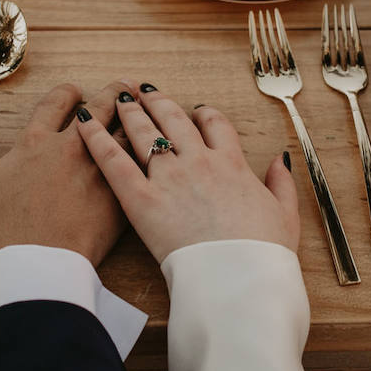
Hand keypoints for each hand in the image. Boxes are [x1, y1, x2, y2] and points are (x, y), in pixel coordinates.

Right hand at [0, 80, 134, 267]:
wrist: (36, 267)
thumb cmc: (1, 230)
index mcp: (36, 143)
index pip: (56, 103)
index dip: (67, 93)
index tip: (74, 91)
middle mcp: (71, 149)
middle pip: (99, 109)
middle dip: (112, 94)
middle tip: (123, 88)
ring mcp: (99, 172)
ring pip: (124, 132)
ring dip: (134, 118)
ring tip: (143, 110)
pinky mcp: (119, 197)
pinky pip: (139, 167)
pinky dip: (146, 155)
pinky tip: (153, 152)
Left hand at [76, 83, 298, 261]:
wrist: (239, 278)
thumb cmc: (263, 254)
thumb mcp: (285, 215)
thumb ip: (281, 183)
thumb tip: (279, 159)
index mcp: (232, 164)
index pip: (215, 125)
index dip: (204, 114)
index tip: (196, 111)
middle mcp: (198, 162)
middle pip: (174, 121)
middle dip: (158, 103)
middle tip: (144, 92)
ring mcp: (169, 179)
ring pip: (144, 133)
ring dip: (129, 112)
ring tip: (117, 98)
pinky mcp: (141, 200)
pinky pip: (114, 161)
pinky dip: (96, 139)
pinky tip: (84, 123)